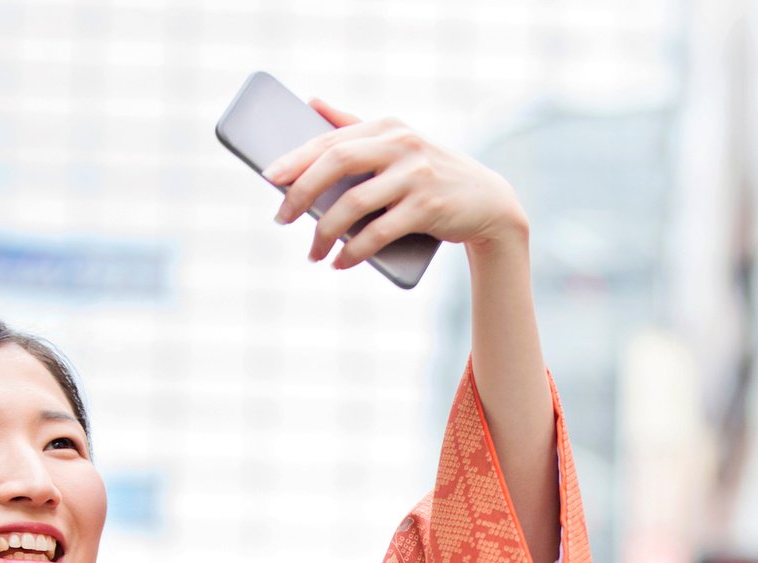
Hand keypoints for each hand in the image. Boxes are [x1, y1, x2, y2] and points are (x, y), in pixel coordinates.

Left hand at [265, 102, 527, 269]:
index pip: (331, 140)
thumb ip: (355, 125)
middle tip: (280, 218)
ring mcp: (416, 175)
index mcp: (387, 127)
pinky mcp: (428, 207)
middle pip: (337, 163)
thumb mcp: (398, 143)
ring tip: (313, 253)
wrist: (489, 202)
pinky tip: (340, 263)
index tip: (269, 179)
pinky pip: (379, 232)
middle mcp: (401, 144)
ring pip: (354, 204)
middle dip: (301, 193)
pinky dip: (355, 252)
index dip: (296, 159)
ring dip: (325, 233)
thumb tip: (310, 103)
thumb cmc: (432, 175)